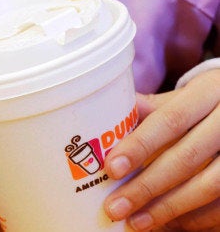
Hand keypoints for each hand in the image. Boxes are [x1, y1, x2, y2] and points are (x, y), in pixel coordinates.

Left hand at [103, 69, 219, 230]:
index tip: (111, 168)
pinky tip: (168, 223)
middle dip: (147, 186)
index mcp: (207, 92)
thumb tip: (102, 121)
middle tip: (115, 207)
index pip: (171, 120)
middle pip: (187, 157)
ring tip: (136, 221)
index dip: (140, 146)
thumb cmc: (201, 105)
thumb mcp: (181, 97)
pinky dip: (195, 219)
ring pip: (209, 185)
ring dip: (168, 208)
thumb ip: (148, 109)